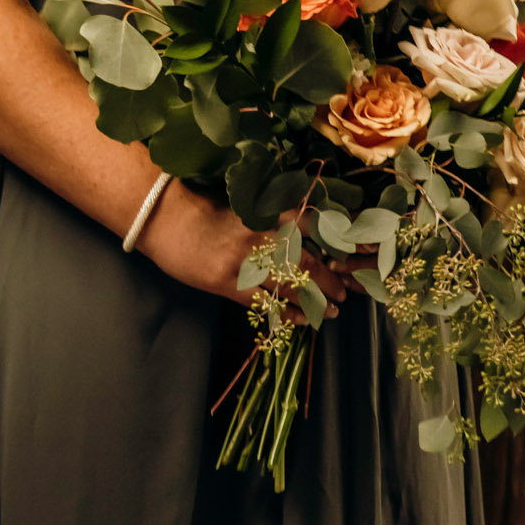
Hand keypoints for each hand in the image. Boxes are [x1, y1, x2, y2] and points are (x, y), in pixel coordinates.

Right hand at [138, 182, 350, 317]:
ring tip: (332, 312)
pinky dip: (287, 313)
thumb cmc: (199, 207)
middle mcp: (261, 236)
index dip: (341, 244)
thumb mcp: (241, 203)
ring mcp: (244, 261)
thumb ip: (271, 216)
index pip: (316, 229)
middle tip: (345, 293)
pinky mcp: (226, 282)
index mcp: (267, 213)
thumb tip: (304, 228)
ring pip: (292, 285)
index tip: (362, 255)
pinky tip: (303, 320)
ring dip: (316, 300)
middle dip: (331, 280)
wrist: (162, 215)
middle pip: (309, 262)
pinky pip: (265, 303)